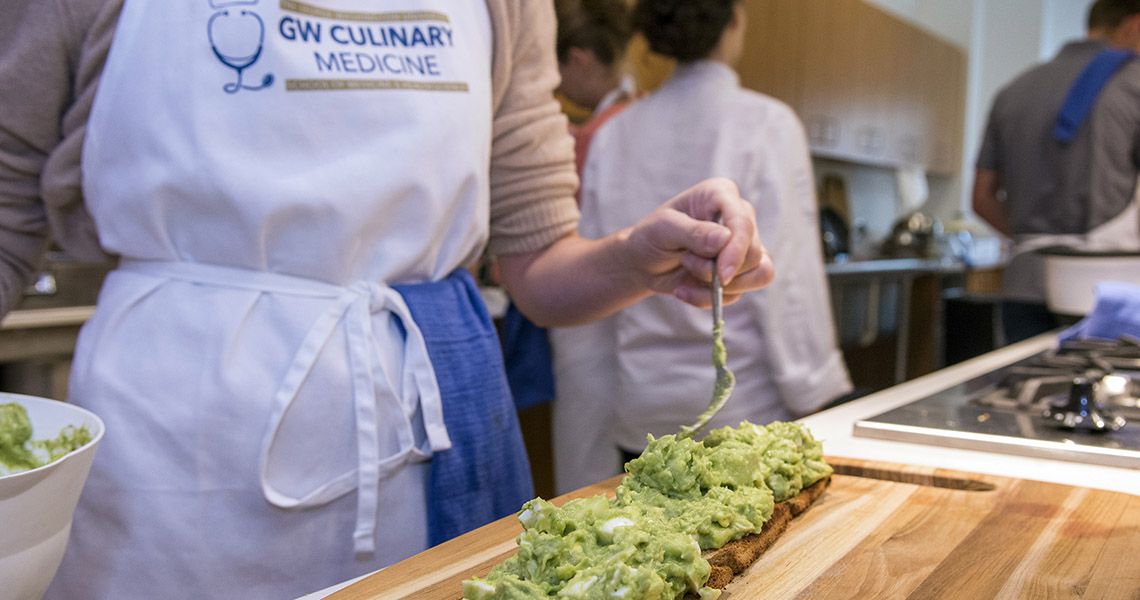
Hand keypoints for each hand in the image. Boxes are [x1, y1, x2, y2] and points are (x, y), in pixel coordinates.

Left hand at [622, 178, 773, 306]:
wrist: (644, 262)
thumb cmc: (652, 236)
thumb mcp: (663, 229)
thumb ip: (693, 233)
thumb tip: (725, 239)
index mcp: (722, 194)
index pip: (743, 222)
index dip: (737, 251)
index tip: (721, 275)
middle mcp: (739, 217)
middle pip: (754, 253)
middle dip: (716, 270)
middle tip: (685, 262)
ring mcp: (744, 245)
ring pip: (759, 274)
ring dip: (718, 287)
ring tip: (687, 277)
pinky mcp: (742, 272)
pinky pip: (740, 293)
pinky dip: (709, 298)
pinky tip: (686, 289)